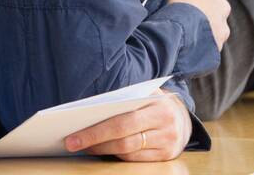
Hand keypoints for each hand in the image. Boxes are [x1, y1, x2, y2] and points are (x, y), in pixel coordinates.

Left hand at [64, 89, 191, 160]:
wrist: (182, 118)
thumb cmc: (154, 104)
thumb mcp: (145, 94)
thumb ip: (125, 98)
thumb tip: (90, 110)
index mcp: (160, 105)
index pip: (123, 121)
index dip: (96, 131)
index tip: (72, 135)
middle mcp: (167, 125)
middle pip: (123, 139)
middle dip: (94, 142)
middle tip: (71, 144)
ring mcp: (167, 142)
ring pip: (127, 151)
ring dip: (102, 150)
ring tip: (84, 145)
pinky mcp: (165, 156)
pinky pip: (134, 159)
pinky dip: (115, 155)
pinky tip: (102, 150)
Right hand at [169, 0, 229, 49]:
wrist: (176, 33)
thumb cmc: (182, 0)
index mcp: (222, 6)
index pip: (212, 2)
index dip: (197, 0)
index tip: (185, 2)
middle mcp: (223, 26)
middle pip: (209, 21)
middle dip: (197, 20)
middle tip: (179, 18)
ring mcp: (214, 45)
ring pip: (203, 38)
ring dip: (193, 35)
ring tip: (176, 33)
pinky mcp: (205, 61)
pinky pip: (197, 53)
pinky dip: (189, 50)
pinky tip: (177, 46)